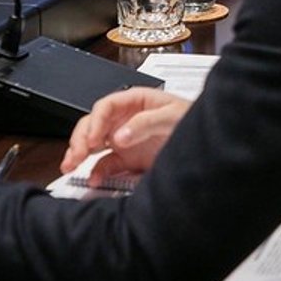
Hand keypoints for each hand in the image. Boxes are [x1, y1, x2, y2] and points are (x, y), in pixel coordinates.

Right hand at [61, 88, 190, 181]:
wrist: (210, 142)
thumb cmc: (193, 120)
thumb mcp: (173, 116)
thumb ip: (146, 123)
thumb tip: (120, 135)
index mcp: (136, 101)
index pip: (106, 106)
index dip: (96, 121)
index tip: (93, 139)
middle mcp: (126, 119)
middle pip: (94, 124)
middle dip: (81, 138)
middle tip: (76, 155)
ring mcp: (125, 139)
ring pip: (93, 144)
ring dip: (79, 154)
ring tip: (71, 166)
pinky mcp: (128, 159)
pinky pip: (105, 164)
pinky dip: (96, 172)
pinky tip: (92, 178)